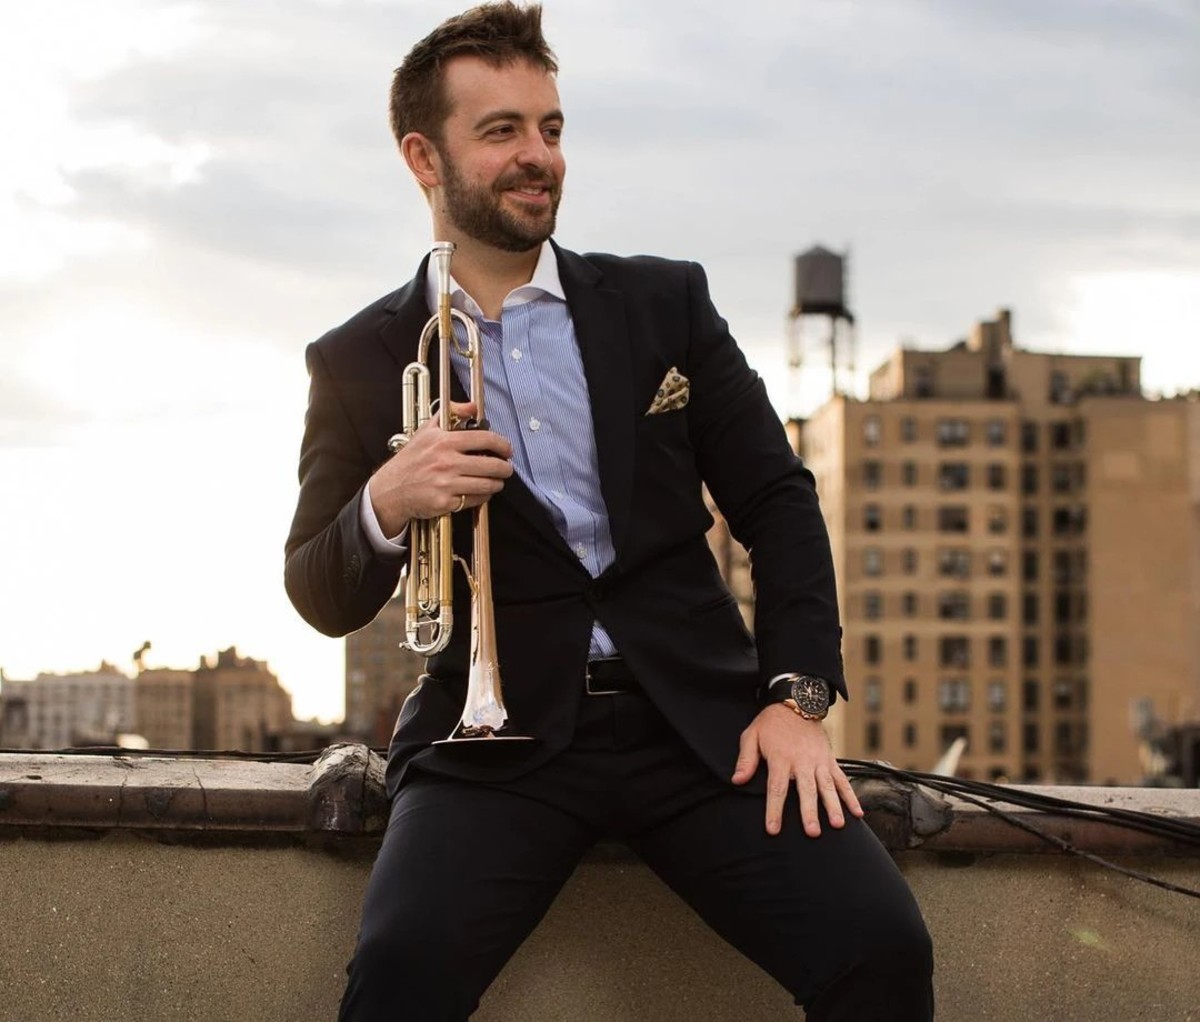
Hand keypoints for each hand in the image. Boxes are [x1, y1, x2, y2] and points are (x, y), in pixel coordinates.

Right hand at [367, 401, 513, 535]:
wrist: (390, 489)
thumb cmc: (410, 460)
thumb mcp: (426, 430)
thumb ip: (451, 413)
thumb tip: (472, 406)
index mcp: (444, 442)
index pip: (485, 439)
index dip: (502, 444)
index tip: (507, 449)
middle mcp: (447, 462)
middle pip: (491, 465)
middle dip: (505, 468)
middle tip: (506, 468)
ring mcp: (446, 484)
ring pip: (487, 485)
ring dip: (497, 483)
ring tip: (497, 481)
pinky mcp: (446, 502)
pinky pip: (475, 500)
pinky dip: (483, 497)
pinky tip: (481, 492)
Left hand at [731, 703, 863, 837]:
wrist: (796, 703)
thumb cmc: (771, 723)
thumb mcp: (751, 736)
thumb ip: (746, 760)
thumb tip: (738, 781)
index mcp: (780, 758)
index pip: (777, 788)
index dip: (775, 809)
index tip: (773, 829)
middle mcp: (801, 761)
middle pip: (806, 790)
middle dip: (809, 812)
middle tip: (813, 832)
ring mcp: (819, 761)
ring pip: (827, 786)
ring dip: (833, 806)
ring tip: (837, 825)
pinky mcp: (830, 760)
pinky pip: (842, 780)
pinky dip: (850, 796)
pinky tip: (857, 813)